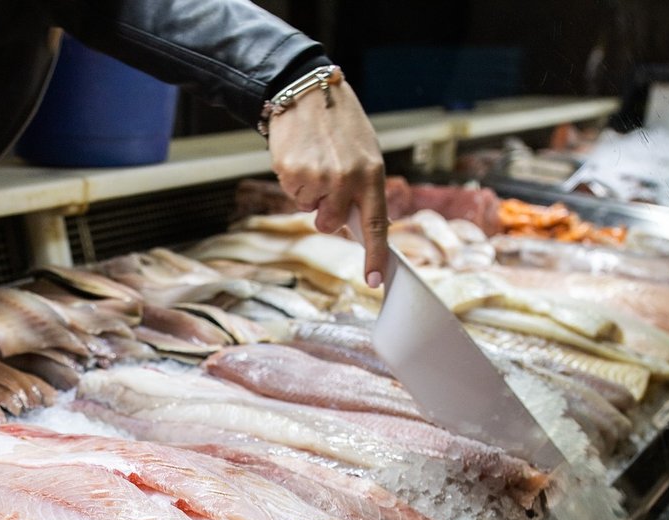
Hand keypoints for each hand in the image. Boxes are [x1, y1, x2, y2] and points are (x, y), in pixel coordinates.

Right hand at [267, 78, 388, 287]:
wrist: (307, 90)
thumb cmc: (338, 125)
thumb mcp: (363, 153)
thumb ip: (363, 188)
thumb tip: (360, 226)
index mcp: (371, 173)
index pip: (376, 224)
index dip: (375, 256)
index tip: (375, 281)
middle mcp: (346, 178)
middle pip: (331, 223)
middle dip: (325, 212)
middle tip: (326, 182)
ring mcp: (318, 177)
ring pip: (309, 208)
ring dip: (309, 192)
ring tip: (314, 160)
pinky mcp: (292, 173)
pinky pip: (293, 192)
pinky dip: (294, 179)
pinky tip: (300, 155)